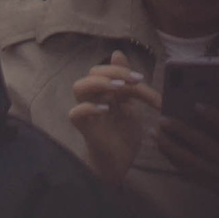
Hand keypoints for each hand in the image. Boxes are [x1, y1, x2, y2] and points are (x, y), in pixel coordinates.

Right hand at [68, 52, 156, 184]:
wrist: (119, 164)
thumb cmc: (123, 136)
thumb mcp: (132, 106)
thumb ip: (126, 84)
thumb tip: (117, 53)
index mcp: (105, 93)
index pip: (106, 71)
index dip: (122, 70)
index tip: (141, 79)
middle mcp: (93, 99)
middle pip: (92, 74)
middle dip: (114, 73)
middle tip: (135, 82)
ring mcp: (87, 113)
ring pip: (79, 87)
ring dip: (100, 84)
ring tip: (118, 90)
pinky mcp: (84, 128)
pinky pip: (76, 113)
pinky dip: (90, 107)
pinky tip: (106, 109)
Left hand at [156, 105, 218, 215]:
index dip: (214, 116)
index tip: (196, 104)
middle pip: (204, 143)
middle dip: (181, 130)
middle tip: (163, 119)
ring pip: (190, 160)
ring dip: (169, 146)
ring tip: (154, 133)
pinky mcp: (211, 185)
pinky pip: (188, 172)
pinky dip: (172, 160)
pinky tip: (162, 148)